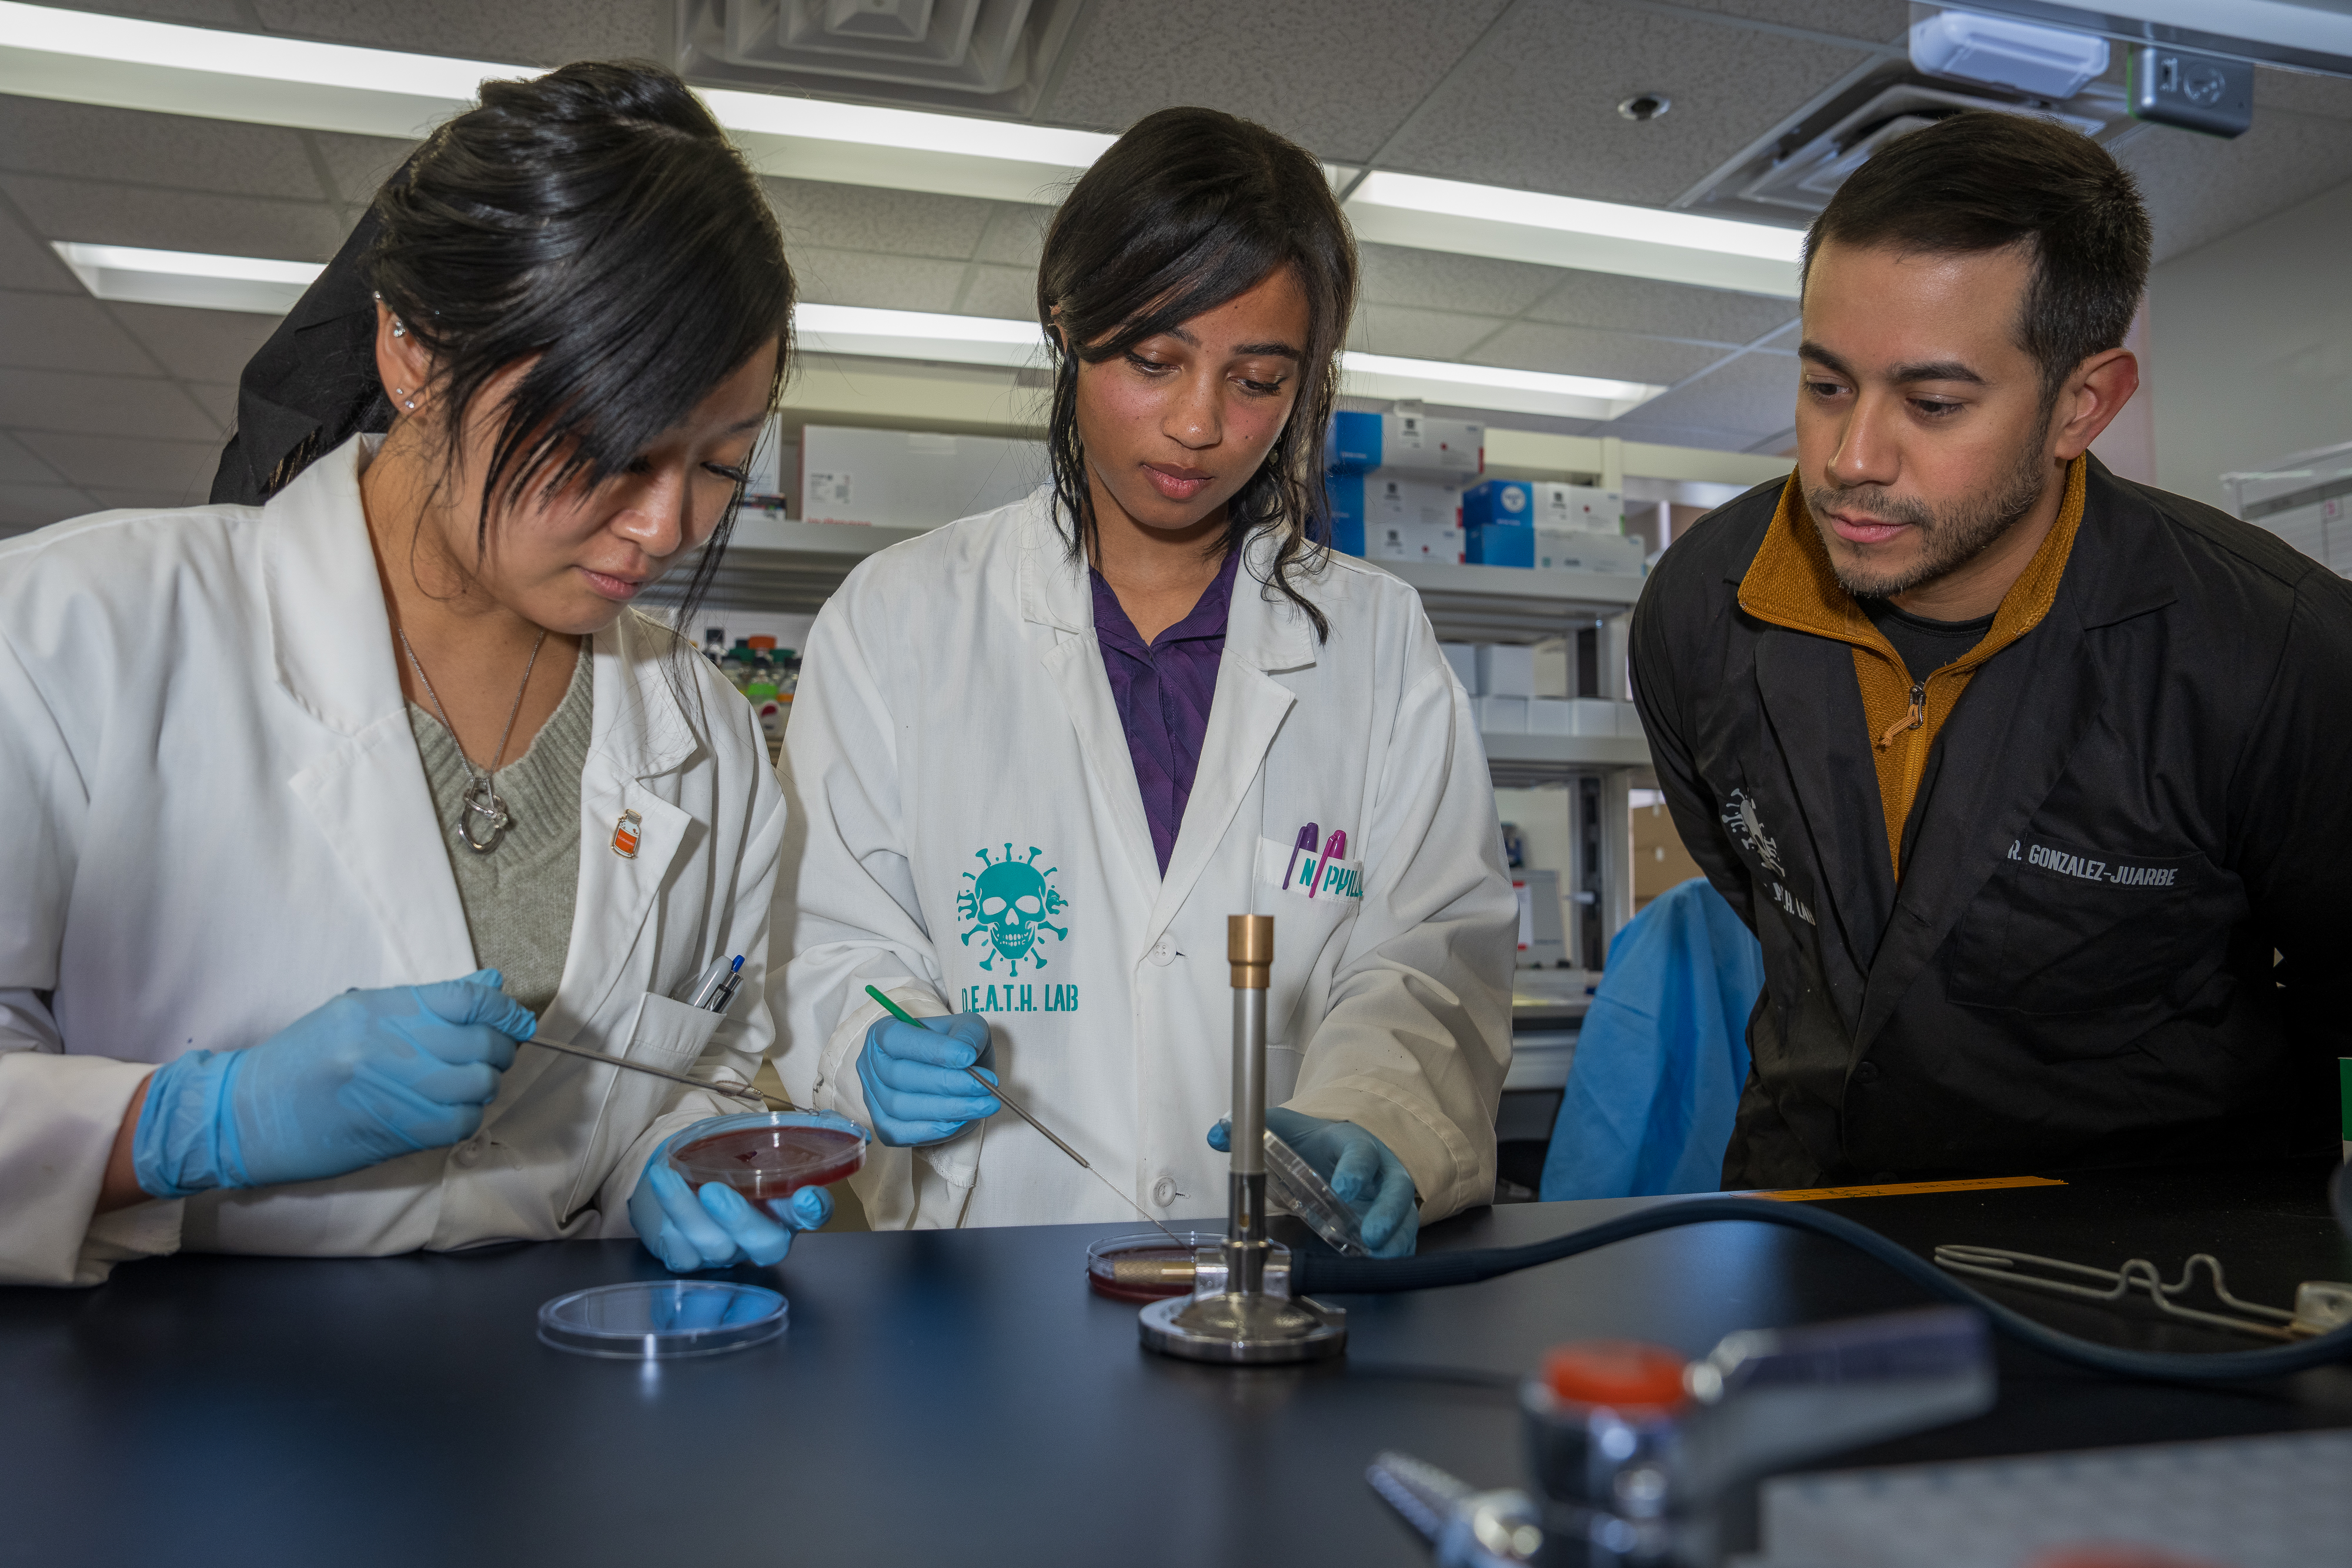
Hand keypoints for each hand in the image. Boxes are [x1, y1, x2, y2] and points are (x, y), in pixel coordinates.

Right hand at [133, 969, 537, 1196]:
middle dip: (498, 1051)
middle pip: (479, 1044)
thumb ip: (426, 1003)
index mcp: (377, 1008)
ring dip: (484, 1085)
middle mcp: (386, 1045)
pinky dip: (466, 1117)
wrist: (245, 1114)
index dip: (503, 1010)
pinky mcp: (390, 1131)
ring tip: (468, 1084)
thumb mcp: (356, 1014)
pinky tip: (452, 1111)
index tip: (517, 1021)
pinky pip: (456, 1124)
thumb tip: (491, 984)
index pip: (465, 999)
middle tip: (493, 1056)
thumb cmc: (301, 1060)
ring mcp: (389, 1089)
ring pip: (476, 1086)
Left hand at [629, 1116, 844, 1272]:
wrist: (674, 1169)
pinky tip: (661, 1185)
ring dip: (688, 1210)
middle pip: (766, 1245)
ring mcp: (727, 1251)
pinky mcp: (690, 1258)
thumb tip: (832, 1119)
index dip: (814, 1210)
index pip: (812, 1213)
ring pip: (717, 1246)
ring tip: (667, 1175)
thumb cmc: (722, 1154)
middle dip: (741, 1220)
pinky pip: (682, 1252)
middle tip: (713, 1191)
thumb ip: (787, 1131)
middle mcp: (762, 1233)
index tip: (806, 1196)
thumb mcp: (753, 1137)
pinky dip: (669, 1215)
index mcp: (786, 1205)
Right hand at [855, 1011, 998, 1145]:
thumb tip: (966, 1053)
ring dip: (947, 1109)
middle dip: (947, 1083)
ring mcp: (873, 1097)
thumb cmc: (954, 1046)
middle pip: (900, 1076)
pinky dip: (931, 1129)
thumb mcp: (966, 1027)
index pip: (899, 1039)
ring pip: (902, 1107)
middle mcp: (871, 1064)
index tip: (968, 1057)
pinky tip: (961, 1121)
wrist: (951, 1072)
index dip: (932, 1049)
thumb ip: (968, 1033)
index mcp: (884, 1032)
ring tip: (983, 1104)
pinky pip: (900, 1133)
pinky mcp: (883, 1125)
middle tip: (984, 1086)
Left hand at [1209, 1106, 1420, 1257]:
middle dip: (1387, 1211)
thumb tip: (1218, 1134)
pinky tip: (1385, 1264)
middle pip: (1395, 1185)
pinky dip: (1397, 1249)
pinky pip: (1401, 1234)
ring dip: (1397, 1236)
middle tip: (1371, 1235)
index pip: (1359, 1152)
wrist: (1325, 1148)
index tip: (1343, 1191)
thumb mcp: (1280, 1128)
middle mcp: (1377, 1167)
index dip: (1354, 1171)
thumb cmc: (1307, 1141)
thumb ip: (1251, 1131)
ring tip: (1383, 1257)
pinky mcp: (1387, 1218)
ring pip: (1405, 1213)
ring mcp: (1385, 1194)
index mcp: (1349, 1142)